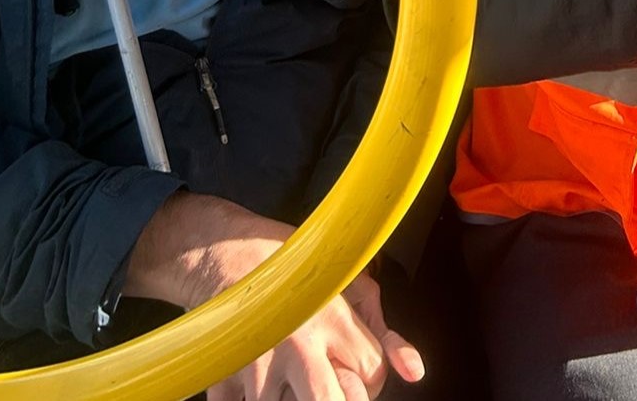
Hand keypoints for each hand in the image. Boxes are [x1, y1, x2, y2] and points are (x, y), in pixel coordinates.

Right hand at [127, 195, 423, 399]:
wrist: (222, 252)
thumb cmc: (290, 262)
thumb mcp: (348, 280)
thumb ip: (382, 327)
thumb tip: (415, 372)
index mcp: (334, 320)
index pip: (372, 375)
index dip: (370, 378)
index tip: (355, 368)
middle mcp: (299, 345)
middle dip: (338, 400)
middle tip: (330, 385)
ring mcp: (258, 366)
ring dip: (290, 399)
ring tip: (289, 375)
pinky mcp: (221, 378)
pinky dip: (252, 398)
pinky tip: (256, 376)